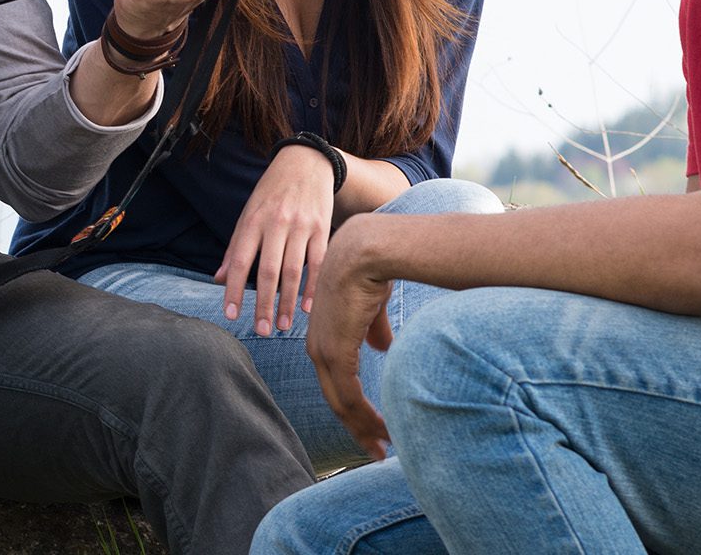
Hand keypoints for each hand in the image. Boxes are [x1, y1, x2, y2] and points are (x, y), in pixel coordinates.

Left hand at [214, 143, 334, 335]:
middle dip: (263, 304)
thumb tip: (217, 280)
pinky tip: (310, 308)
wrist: (306, 163)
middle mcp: (276, 223)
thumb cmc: (271, 193)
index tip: (230, 315)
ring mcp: (301, 226)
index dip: (233, 289)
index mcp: (253, 221)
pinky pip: (318, 262)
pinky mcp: (322, 228)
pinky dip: (314, 287)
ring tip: (283, 326)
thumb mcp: (248, 213)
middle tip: (261, 331)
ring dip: (288, 303)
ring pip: (293, 270)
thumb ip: (235, 248)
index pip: (240, 260)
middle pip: (268, 271)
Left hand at [305, 219, 397, 460]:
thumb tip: (381, 347)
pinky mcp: (336, 352)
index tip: (371, 426)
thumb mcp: (371, 306)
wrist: (365, 251)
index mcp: (324, 337)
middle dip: (356, 426)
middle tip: (375, 449)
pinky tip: (382, 429)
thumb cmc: (371, 270)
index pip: (335, 381)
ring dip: (363, 427)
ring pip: (341, 403)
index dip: (353, 406)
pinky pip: (349, 396)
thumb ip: (373, 329)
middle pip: (334, 399)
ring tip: (383, 446)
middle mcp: (317, 348)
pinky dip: (364, 417)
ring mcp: (324, 352)